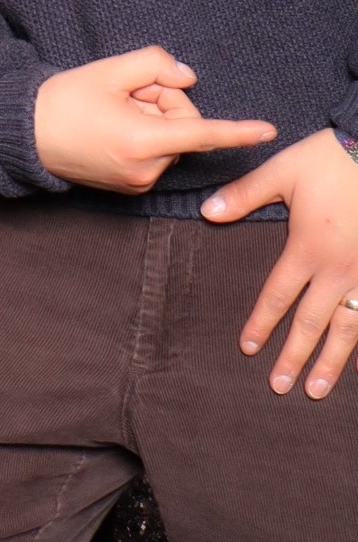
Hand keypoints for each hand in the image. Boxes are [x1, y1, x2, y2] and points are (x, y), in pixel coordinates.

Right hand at [34, 47, 275, 192]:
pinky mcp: (130, 188)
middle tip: (128, 90)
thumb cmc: (65, 100)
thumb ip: (155, 64)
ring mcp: (138, 182)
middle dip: (164, 103)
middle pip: (182, 127)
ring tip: (114, 108)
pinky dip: (144, 136)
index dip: (237, 131)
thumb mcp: (108, 71)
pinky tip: (112, 126)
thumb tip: (188, 78)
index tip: (269, 132)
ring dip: (152, 119)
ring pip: (169, 141)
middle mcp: (145, 168)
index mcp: (142, 140)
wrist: (26, 133)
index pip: (201, 133)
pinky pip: (155, 155)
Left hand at [202, 127, 357, 397]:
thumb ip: (244, 196)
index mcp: (308, 248)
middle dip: (294, 357)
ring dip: (332, 362)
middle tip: (280, 386)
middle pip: (312, 323)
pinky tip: (354, 358)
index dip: (262, 323)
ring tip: (317, 390)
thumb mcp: (281, 172)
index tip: (248, 348)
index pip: (279, 295)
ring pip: (348, 329)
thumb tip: (206, 213)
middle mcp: (339, 270)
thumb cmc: (329, 160)